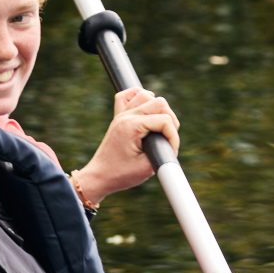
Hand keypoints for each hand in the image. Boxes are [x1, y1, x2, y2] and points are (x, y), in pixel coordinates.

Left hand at [75, 88, 179, 203]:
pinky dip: (139, 97)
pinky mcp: (119, 117)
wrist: (100, 177)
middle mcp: (126, 116)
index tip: (171, 151)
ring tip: (160, 126)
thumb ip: (163, 152)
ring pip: (145, 95)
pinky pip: (127, 95)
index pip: (164, 120)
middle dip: (170, 120)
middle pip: (158, 103)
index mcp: (131, 126)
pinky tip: (146, 109)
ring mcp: (121, 115)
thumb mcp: (147, 168)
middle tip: (168, 139)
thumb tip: (171, 141)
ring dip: (158, 108)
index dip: (173, 136)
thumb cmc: (121, 175)